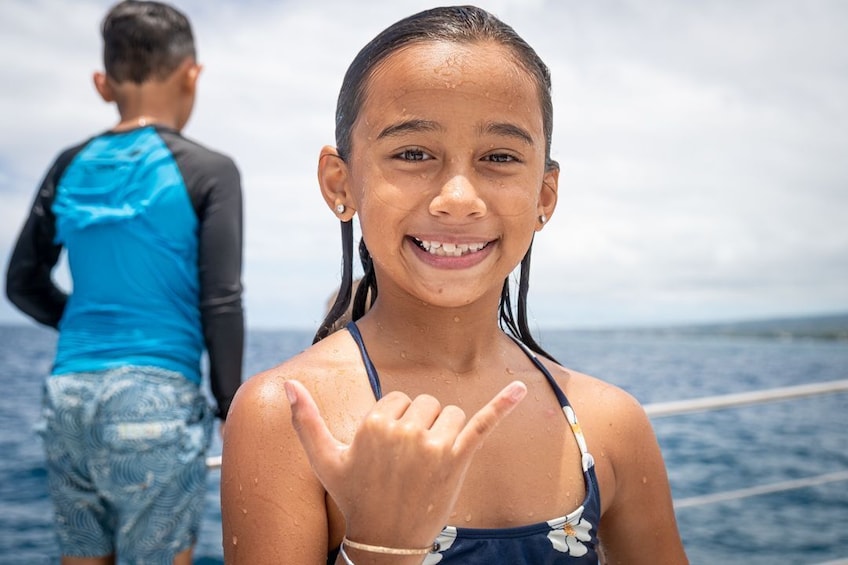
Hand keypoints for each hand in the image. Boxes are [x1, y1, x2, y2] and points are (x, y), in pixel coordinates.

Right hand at [284, 379, 526, 547]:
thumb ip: (304, 421)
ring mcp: (434, 445)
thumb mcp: (324, 460)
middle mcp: (404, 431)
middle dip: (420, 426)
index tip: (387, 452)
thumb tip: (288, 383)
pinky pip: (483, 423)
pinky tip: (522, 388)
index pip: (397, 400)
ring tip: (429, 464)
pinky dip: (503, 405)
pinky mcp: (459, 458)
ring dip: (444, 432)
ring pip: (450, 412)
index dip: (394, 424)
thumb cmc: (353, 495)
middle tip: (409, 462)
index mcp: (374, 424)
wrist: (385, 538)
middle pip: (425, 404)